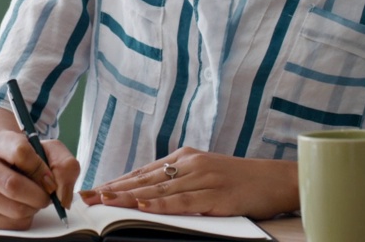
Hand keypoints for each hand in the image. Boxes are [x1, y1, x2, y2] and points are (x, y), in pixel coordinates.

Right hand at [0, 125, 80, 229]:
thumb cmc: (26, 157)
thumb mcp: (48, 149)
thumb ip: (65, 165)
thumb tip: (62, 195)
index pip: (20, 152)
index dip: (41, 169)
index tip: (49, 177)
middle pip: (13, 185)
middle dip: (39, 194)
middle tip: (46, 194)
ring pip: (13, 208)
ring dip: (33, 207)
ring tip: (33, 197)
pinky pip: (10, 224)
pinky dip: (24, 218)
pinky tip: (21, 205)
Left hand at [77, 147, 297, 218]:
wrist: (277, 179)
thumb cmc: (241, 180)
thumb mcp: (206, 173)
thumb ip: (180, 179)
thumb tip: (147, 191)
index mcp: (185, 157)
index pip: (143, 171)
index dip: (117, 180)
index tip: (93, 188)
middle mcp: (190, 164)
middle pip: (144, 178)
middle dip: (113, 188)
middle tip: (87, 195)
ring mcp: (203, 179)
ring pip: (158, 189)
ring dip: (128, 195)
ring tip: (104, 200)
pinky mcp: (216, 196)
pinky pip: (183, 201)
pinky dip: (161, 204)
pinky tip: (142, 205)